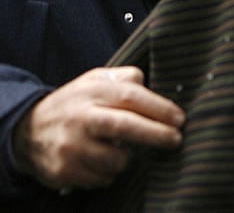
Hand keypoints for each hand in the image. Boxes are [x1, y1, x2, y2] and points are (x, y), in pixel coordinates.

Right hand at [12, 66, 184, 190]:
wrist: (29, 129)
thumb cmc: (75, 103)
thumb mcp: (96, 80)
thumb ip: (125, 78)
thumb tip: (152, 85)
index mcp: (92, 92)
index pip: (130, 96)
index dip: (159, 108)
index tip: (180, 119)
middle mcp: (81, 118)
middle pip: (125, 127)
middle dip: (156, 135)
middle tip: (177, 140)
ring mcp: (71, 147)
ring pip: (117, 160)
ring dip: (128, 158)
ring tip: (120, 148)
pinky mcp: (64, 172)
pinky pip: (102, 179)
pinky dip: (109, 172)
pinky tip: (101, 160)